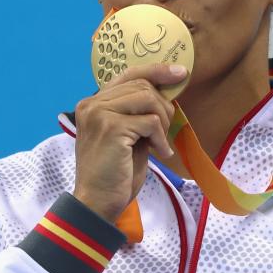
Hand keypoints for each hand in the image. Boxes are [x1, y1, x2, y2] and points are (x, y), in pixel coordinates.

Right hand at [71, 63, 187, 222]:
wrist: (98, 202)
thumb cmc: (114, 173)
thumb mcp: (127, 135)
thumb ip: (137, 113)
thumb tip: (166, 93)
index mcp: (93, 103)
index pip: (129, 74)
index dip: (157, 71)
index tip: (180, 73)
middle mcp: (92, 104)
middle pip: (142, 85)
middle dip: (163, 106)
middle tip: (165, 132)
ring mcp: (99, 113)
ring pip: (148, 98)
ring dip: (163, 121)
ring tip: (160, 143)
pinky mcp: (111, 128)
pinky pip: (151, 121)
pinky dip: (161, 139)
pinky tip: (159, 153)